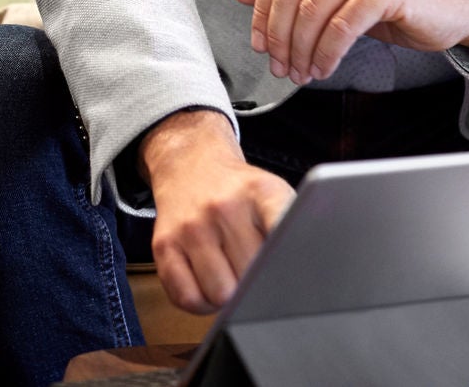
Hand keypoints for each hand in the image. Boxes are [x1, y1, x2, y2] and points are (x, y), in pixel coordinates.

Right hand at [140, 109, 292, 313]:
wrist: (191, 164)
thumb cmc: (238, 191)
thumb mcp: (273, 194)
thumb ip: (291, 229)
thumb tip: (304, 277)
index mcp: (261, 191)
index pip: (285, 232)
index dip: (292, 261)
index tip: (297, 275)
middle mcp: (224, 206)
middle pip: (253, 278)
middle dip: (258, 284)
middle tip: (255, 270)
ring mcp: (191, 226)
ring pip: (221, 295)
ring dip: (229, 297)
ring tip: (231, 277)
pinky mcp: (164, 244)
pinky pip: (187, 298)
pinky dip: (201, 304)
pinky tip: (208, 285)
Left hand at [231, 0, 468, 84]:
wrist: (448, 1)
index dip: (260, 15)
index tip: (259, 45)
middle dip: (280, 39)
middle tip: (281, 67)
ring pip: (313, 13)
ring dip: (302, 51)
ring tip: (303, 72)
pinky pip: (342, 27)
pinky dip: (327, 54)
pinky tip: (325, 67)